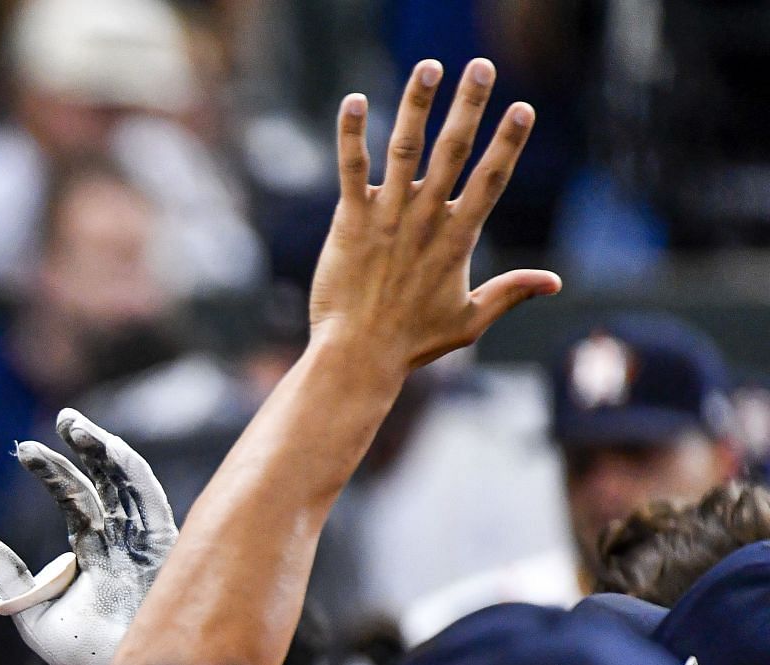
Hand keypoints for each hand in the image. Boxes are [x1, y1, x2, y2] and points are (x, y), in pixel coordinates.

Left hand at [0, 410, 175, 664]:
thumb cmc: (84, 659)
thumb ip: (8, 576)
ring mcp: (147, 545)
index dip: (53, 472)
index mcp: (96, 555)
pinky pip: (151, 504)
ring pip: (129, 485)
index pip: (76, 500)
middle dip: (86, 448)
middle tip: (63, 417)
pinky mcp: (167, 552)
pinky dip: (132, 475)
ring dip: (107, 452)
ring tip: (76, 426)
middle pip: (106, 484)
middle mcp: (124, 543)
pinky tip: (109, 451)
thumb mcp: (33, 614)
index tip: (23, 450)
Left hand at [308, 58, 560, 380]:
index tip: (523, 107)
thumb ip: (510, 292)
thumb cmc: (412, 342)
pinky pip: (351, 170)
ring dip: (418, 105)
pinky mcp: (350, 222)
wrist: (358, 356)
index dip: (509, 142)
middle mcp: (426, 219)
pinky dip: (351, 136)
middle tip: (482, 66)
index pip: (491, 179)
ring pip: (406, 149)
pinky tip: (353, 101)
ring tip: (429, 67)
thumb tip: (554, 282)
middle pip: (454, 151)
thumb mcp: (469, 320)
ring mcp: (387, 217)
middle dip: (470, 106)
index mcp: (458, 237)